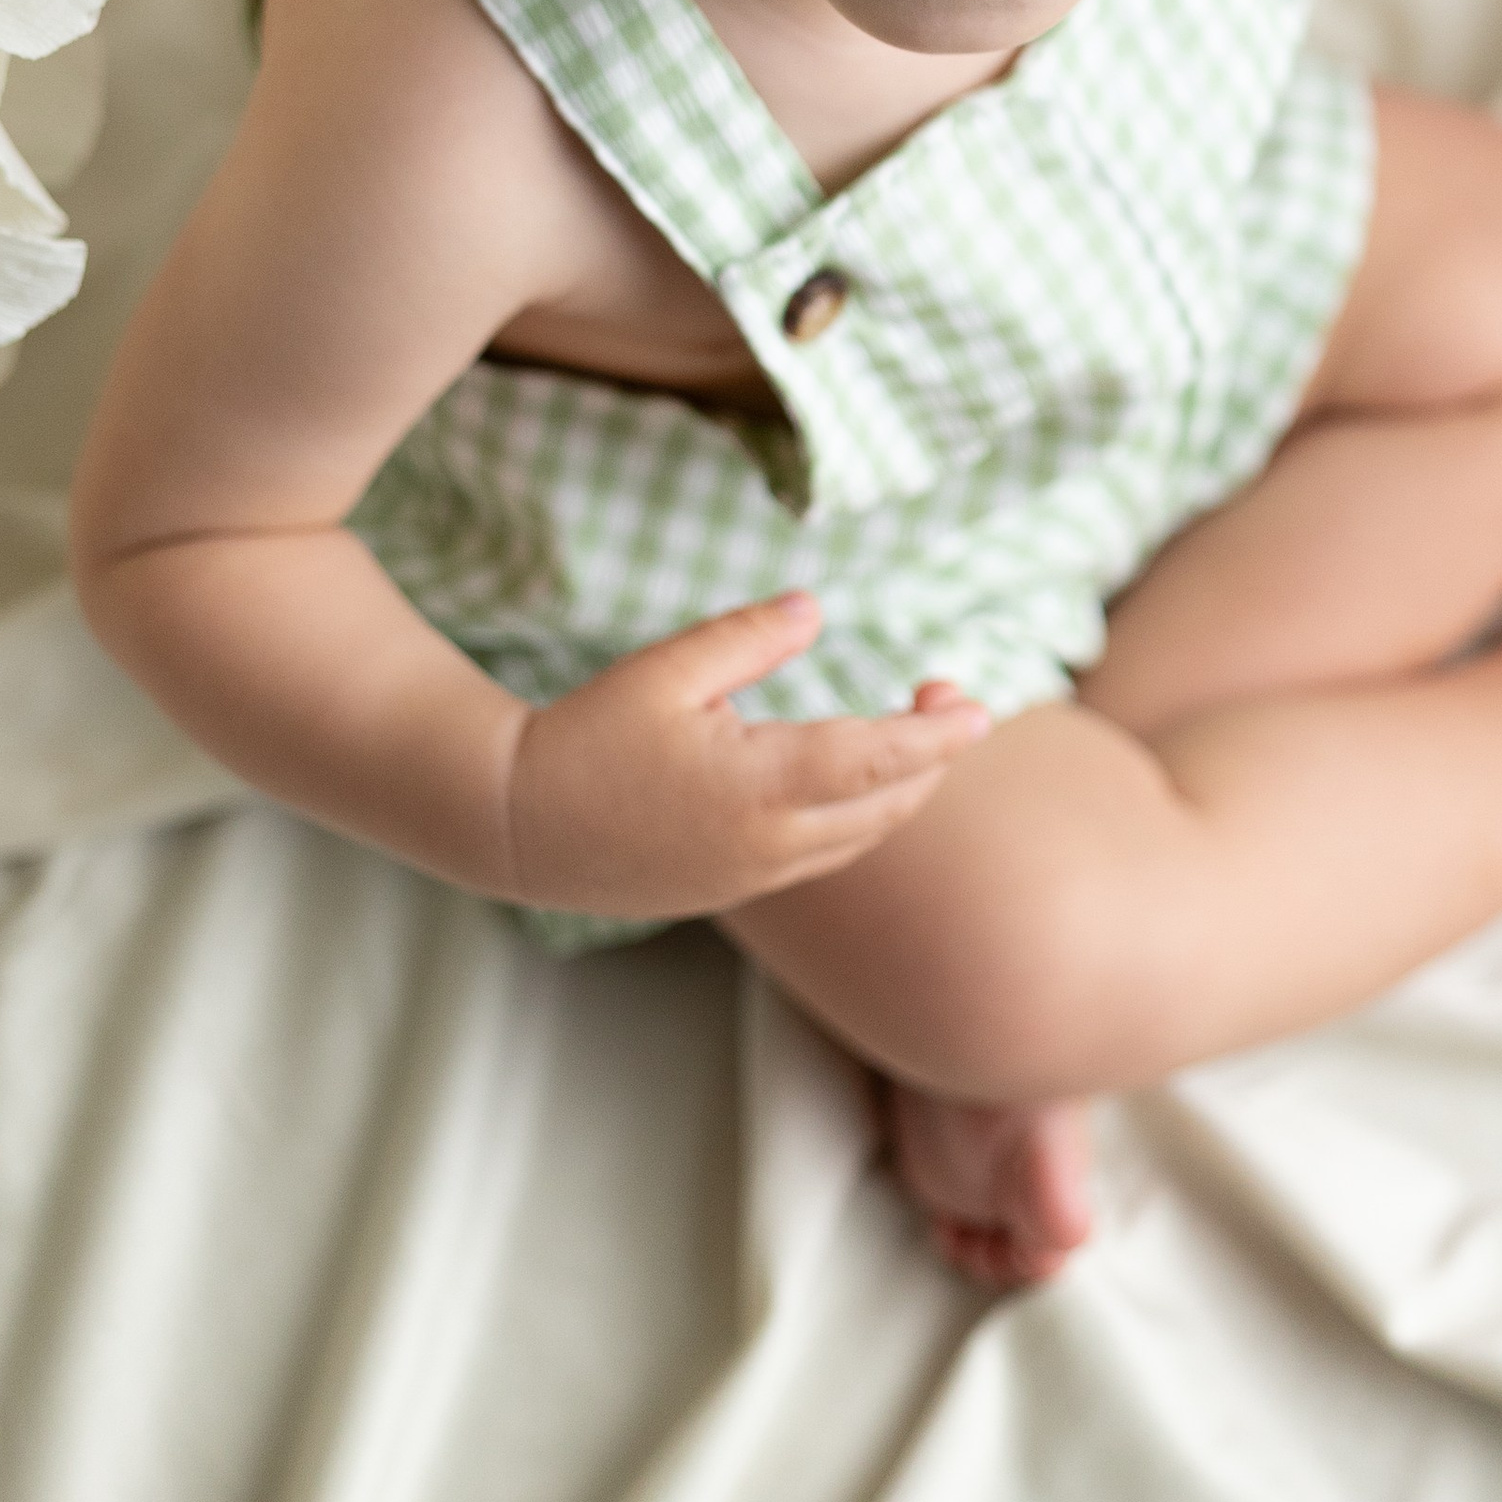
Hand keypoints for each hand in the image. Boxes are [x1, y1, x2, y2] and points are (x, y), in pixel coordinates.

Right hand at [500, 592, 987, 919]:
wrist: (518, 826)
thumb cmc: (586, 736)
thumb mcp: (666, 669)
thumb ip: (749, 638)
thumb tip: (816, 611)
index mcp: (757, 786)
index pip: (876, 761)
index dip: (938, 736)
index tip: (983, 708)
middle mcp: (767, 843)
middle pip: (885, 806)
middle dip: (932, 757)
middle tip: (949, 697)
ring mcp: (752, 876)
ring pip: (859, 838)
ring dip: (900, 789)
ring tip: (916, 729)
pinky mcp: (733, 890)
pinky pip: (824, 855)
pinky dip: (860, 816)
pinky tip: (856, 775)